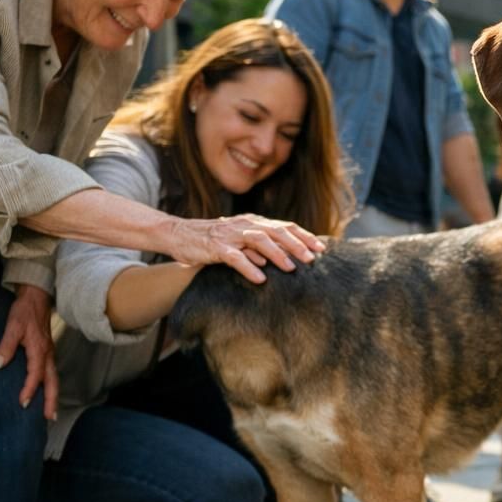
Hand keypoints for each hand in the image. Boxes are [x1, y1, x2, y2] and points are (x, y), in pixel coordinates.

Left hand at [0, 284, 57, 418]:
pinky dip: (51, 386)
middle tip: (48, 418)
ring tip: (50, 413)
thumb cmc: (24, 312)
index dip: (29, 389)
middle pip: (52, 382)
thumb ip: (5, 345)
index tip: (23, 403)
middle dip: (51, 400)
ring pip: (54, 379)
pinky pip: (52, 373)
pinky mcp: (48, 352)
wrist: (37, 298)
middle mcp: (48, 354)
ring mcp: (50, 354)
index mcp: (39, 349)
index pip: (36, 374)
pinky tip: (47, 393)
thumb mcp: (12, 326)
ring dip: (53, 396)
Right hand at [172, 214, 325, 283]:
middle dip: (296, 244)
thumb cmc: (215, 240)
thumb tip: (285, 258)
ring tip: (291, 268)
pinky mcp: (216, 247)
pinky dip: (248, 267)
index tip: (321, 249)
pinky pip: (234, 257)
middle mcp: (245, 225)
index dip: (304, 236)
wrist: (180, 235)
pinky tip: (260, 279)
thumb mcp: (241, 240)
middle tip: (312, 259)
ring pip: (259, 240)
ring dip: (277, 254)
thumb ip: (262, 247)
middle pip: (276, 231)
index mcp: (254, 222)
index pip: (284, 226)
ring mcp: (230, 235)